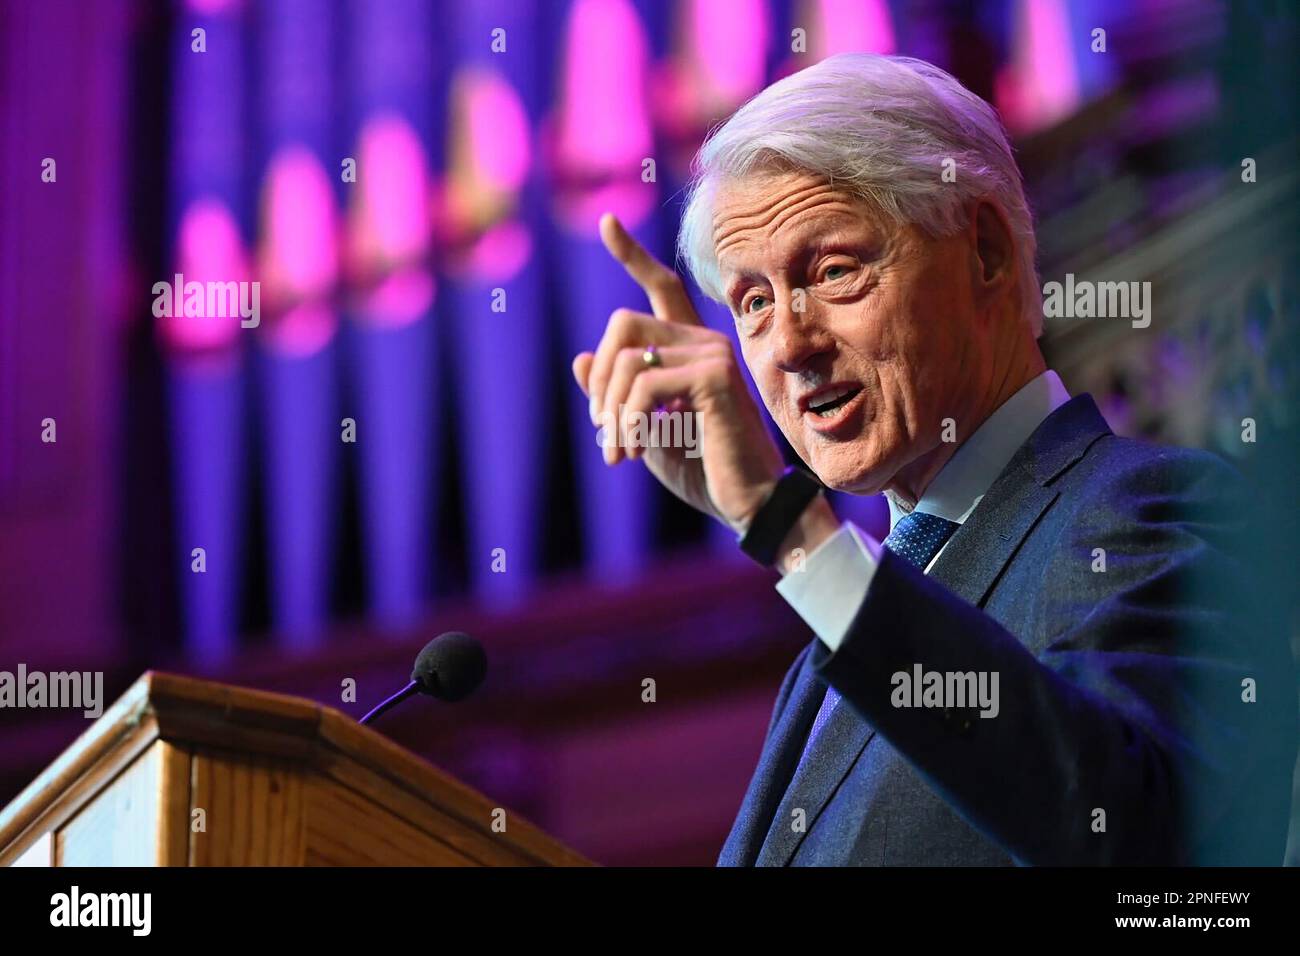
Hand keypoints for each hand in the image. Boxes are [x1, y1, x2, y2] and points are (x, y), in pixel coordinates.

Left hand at [571, 213, 786, 532]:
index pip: (661, 286)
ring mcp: (713, 354)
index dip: (631, 255)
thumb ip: (617, 396)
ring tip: (618, 451)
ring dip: (611, 412)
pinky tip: (635, 450)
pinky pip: (645, 385)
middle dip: (601, 381)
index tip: (606, 223)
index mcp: (691, 349)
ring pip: (628, 358)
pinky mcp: (715, 377)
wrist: (749, 502)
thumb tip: (582, 359)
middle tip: (603, 430)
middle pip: (623, 323)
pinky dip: (629, 422)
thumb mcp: (646, 431)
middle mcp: (705, 340)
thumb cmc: (702, 468)